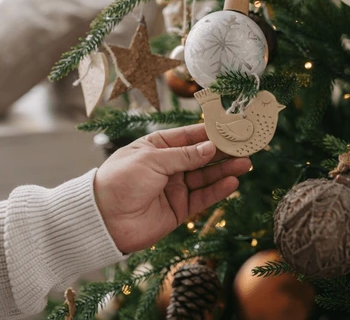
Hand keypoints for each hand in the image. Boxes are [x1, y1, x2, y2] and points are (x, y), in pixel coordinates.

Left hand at [94, 124, 251, 252]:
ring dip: (225, 170)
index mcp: (157, 146)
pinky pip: (203, 197)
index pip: (190, 136)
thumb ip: (184, 155)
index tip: (233, 128)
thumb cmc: (120, 181)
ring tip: (245, 163)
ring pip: (206, 176)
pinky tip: (232, 182)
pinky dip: (218, 190)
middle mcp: (168, 166)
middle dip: (224, 151)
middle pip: (202, 156)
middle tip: (246, 146)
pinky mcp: (179, 209)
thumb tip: (211, 147)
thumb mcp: (152, 160)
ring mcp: (175, 187)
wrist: (103, 221)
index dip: (212, 132)